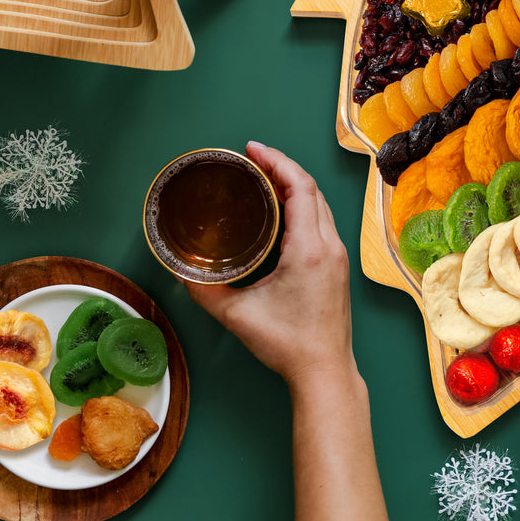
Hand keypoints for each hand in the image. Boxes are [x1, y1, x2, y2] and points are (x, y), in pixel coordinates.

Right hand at [185, 142, 354, 383]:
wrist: (325, 371)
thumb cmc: (288, 344)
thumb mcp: (237, 315)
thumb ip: (205, 291)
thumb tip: (182, 271)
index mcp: (309, 249)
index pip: (300, 187)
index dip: (277, 161)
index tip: (253, 149)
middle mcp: (329, 245)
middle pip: (311, 189)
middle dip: (283, 167)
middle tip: (252, 159)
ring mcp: (337, 255)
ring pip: (320, 204)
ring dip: (295, 185)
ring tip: (264, 177)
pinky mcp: (337, 265)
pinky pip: (322, 220)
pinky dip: (304, 204)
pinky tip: (284, 208)